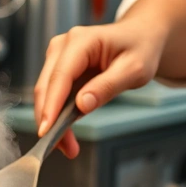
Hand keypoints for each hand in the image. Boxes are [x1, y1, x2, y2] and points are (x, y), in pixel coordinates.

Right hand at [32, 21, 164, 158]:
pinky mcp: (58, 69)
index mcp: (81, 41)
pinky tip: (67, 133)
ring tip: (69, 147)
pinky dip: (57, 117)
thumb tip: (82, 104)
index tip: (47, 131)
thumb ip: (108, 86)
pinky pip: (52, 97)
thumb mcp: (134, 69)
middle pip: (46, 88)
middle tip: (65, 149)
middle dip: (50, 121)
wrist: (139, 37)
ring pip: (45, 95)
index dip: (51, 105)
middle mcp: (63, 46)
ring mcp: (58, 57)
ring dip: (53, 122)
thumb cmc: (140, 48)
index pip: (60, 76)